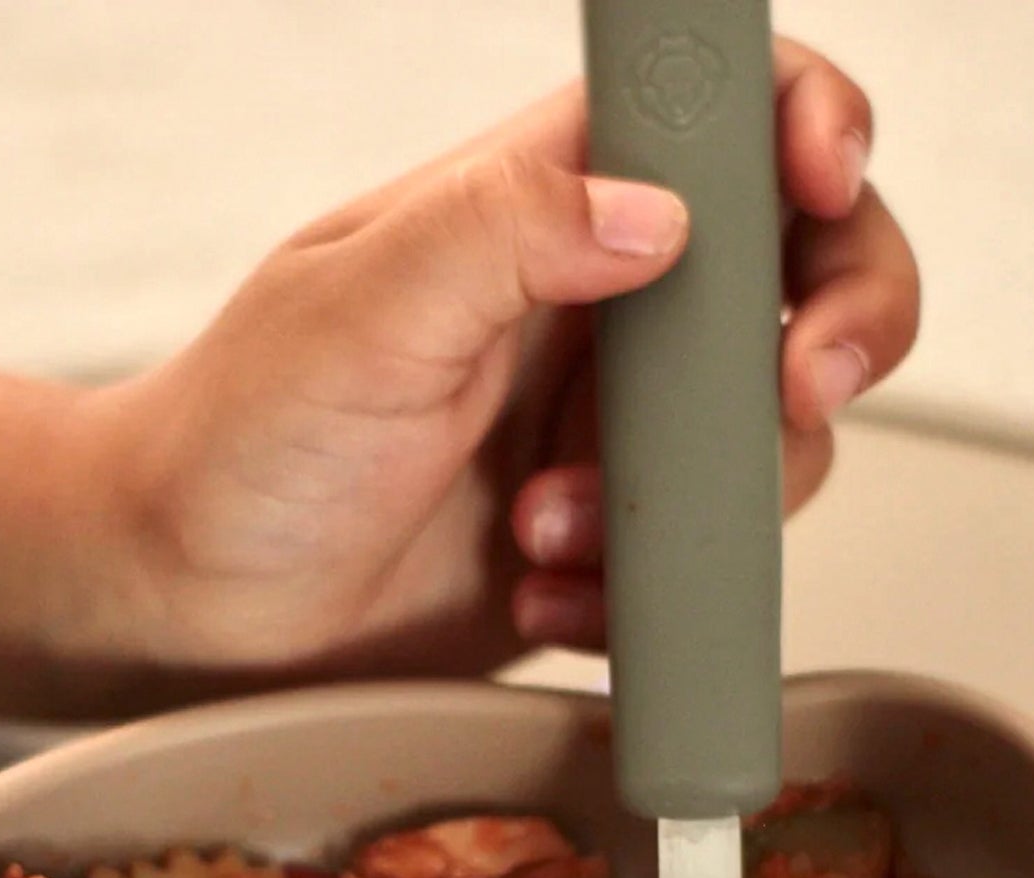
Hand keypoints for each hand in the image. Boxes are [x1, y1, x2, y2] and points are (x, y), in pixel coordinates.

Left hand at [81, 40, 917, 688]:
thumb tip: (656, 213)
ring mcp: (605, 430)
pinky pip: (698, 555)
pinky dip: (643, 588)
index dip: (806, 129)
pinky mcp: (604, 535)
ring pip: (764, 437)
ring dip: (690, 498)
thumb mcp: (356, 311)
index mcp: (536, 208)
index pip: (717, 118)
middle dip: (835, 330)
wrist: (197, 602)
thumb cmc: (239, 443)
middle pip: (800, 276)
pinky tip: (546, 590)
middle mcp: (593, 311)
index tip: (824, 187)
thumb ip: (499, 233)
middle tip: (792, 393)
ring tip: (547, 527)